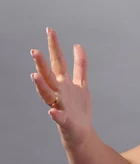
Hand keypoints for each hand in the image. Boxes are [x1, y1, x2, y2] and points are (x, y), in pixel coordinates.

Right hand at [30, 28, 92, 148]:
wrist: (80, 133)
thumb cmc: (78, 108)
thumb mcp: (82, 84)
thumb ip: (79, 66)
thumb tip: (77, 45)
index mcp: (64, 83)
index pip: (59, 61)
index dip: (55, 46)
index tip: (50, 30)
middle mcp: (59, 92)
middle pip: (50, 75)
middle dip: (42, 62)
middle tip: (34, 50)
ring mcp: (60, 106)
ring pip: (48, 94)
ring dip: (41, 85)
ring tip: (34, 74)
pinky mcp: (64, 121)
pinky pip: (59, 118)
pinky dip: (56, 115)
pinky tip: (52, 111)